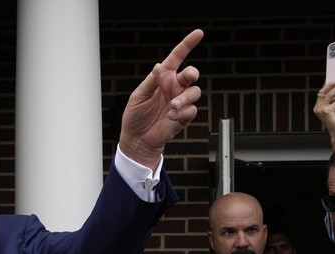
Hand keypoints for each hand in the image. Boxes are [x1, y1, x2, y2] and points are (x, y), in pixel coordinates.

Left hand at [119, 28, 203, 167]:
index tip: (199, 33)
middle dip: (192, 73)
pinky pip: (191, 110)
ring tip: (171, 106)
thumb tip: (159, 66)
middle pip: (191, 74)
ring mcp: (180, 102)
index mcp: (163, 79)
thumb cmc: (135, 116)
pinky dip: (182, 112)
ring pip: (195, 92)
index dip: (187, 45)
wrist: (137, 139)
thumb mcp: (138, 95)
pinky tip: (170, 116)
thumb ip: (151, 81)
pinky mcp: (184, 117)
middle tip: (187, 77)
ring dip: (184, 98)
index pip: (177, 58)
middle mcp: (174, 88)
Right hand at [314, 80, 334, 148]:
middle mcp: (317, 108)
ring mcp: (321, 110)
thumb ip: (333, 101)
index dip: (326, 85)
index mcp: (317, 107)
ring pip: (329, 95)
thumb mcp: (333, 109)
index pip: (321, 93)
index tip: (332, 78)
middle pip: (323, 92)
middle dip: (331, 84)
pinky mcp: (327, 112)